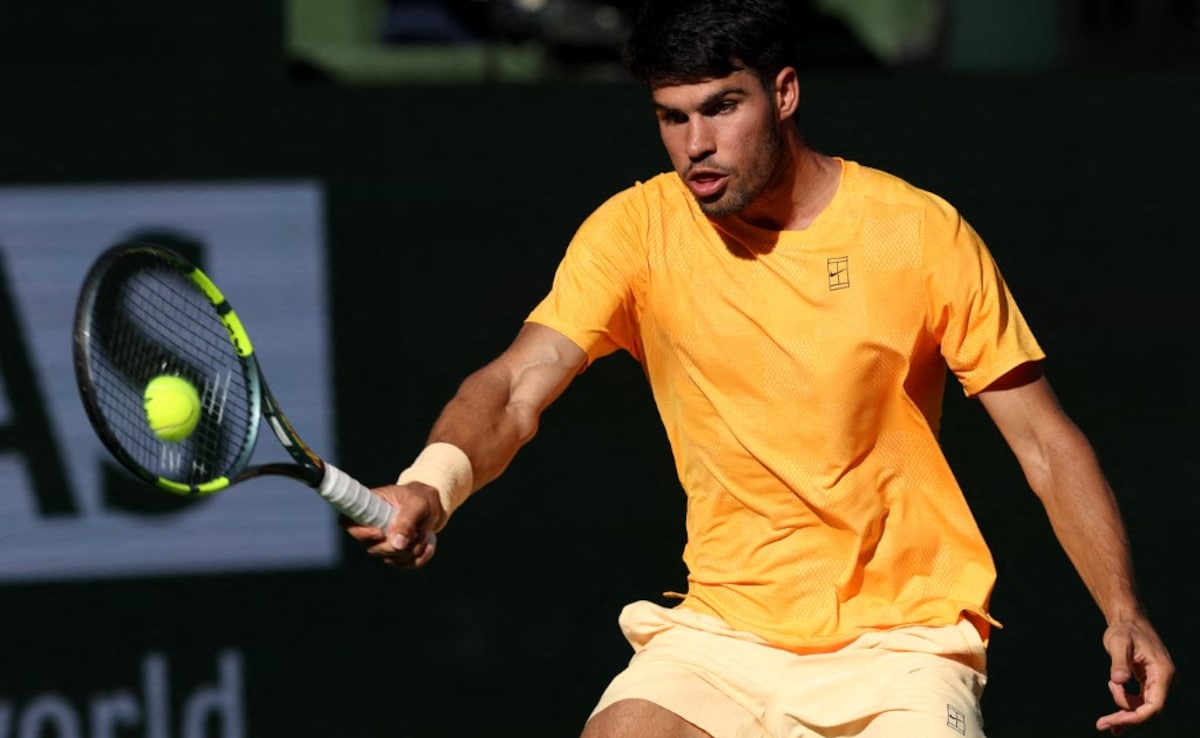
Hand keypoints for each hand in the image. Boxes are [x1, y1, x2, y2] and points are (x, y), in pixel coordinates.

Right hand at [340, 481, 445, 567]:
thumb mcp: (417, 503)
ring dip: (412, 550)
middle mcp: (371, 528)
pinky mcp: (396, 554)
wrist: (433, 505)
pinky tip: (428, 544)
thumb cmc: (420, 498)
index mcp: (369, 508)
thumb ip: (406, 521)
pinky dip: (420, 557)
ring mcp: (382, 543)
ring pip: (390, 558)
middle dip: (398, 545)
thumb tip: (396, 545)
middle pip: (372, 548)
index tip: (381, 532)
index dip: (360, 533)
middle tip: (417, 533)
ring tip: (424, 533)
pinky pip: (405, 564)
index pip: (348, 523)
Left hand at [1095, 616, 1173, 733]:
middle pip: (1148, 709)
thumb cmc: (1124, 630)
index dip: (1136, 716)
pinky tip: (1115, 720)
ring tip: (1104, 722)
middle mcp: (1164, 680)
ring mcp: (1158, 682)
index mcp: (1162, 672)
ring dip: (1124, 714)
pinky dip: (1127, 708)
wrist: (1128, 620)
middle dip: (1126, 718)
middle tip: (1102, 724)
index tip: (1115, 720)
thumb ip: (1119, 662)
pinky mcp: (1149, 682)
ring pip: (1144, 707)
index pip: (1154, 705)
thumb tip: (1118, 681)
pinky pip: (1140, 701)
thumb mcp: (1118, 643)